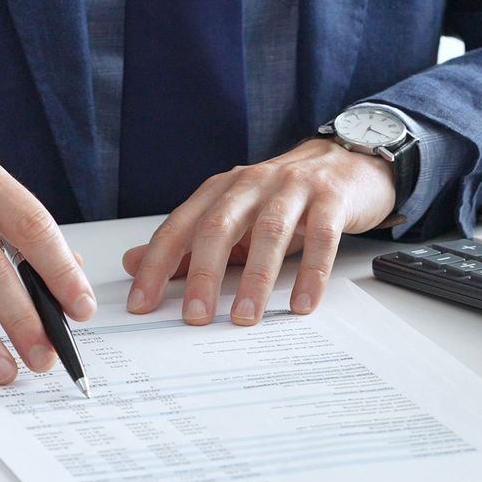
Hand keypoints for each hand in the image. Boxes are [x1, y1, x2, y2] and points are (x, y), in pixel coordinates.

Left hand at [121, 138, 396, 325]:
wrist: (347, 162)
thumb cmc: (284, 199)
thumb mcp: (234, 219)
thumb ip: (188, 243)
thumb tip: (134, 263)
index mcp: (221, 189)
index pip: (180, 227)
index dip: (157, 264)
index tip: (142, 303)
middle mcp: (251, 183)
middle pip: (219, 226)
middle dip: (203, 274)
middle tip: (196, 316)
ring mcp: (292, 188)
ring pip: (268, 232)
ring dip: (255, 278)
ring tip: (245, 318)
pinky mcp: (331, 198)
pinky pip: (321, 238)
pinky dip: (310, 274)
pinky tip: (301, 304)